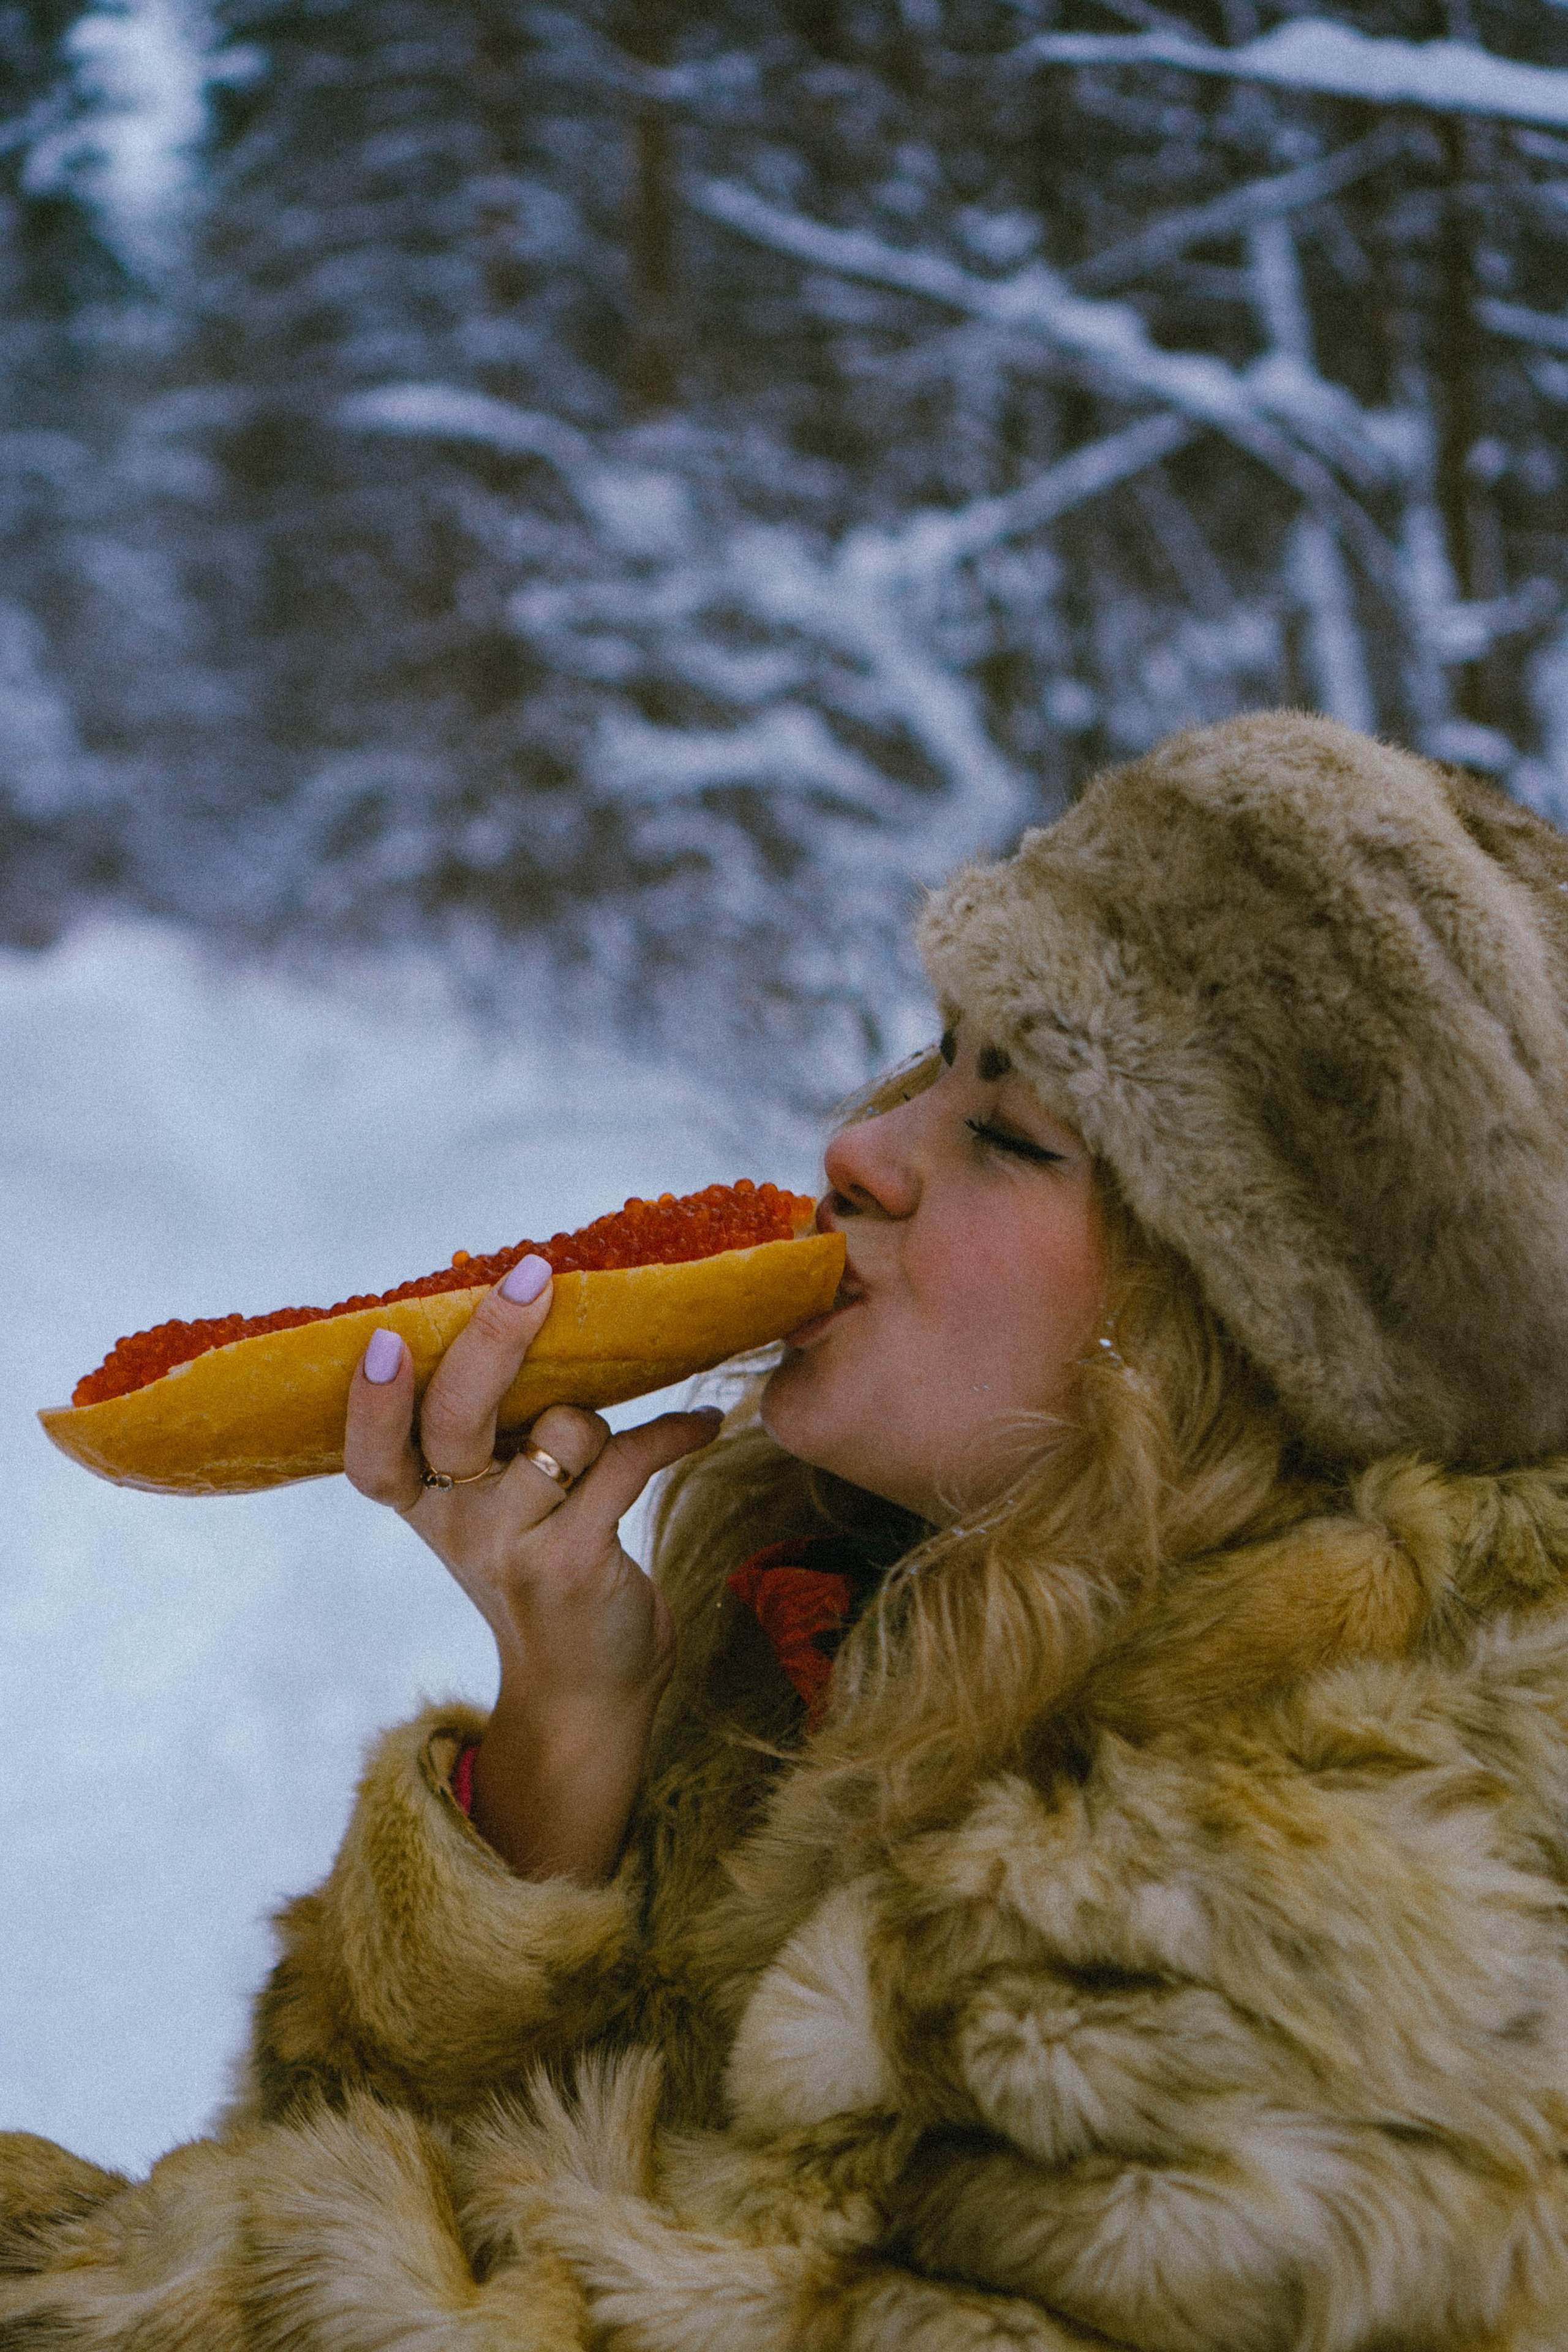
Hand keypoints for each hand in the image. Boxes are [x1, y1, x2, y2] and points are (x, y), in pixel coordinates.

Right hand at [343, 1257, 720, 1880]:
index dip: (371, 1403)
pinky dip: (675, 1431)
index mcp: (429, 1508)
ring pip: (566, 1426)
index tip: (385, 1339)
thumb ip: (496, 1445)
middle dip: (494, 1339)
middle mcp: (461, 1525)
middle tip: (533, 1276)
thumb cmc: (543, 1579)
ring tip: (626, 1441)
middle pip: (458, 1418)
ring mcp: (516, 1546)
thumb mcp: (496, 1518)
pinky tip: (703, 1425)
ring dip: (604, 1417)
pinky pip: (628, 1461)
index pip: (372, 1457)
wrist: (583, 1694)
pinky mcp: (577, 1560)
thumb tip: (528, 1327)